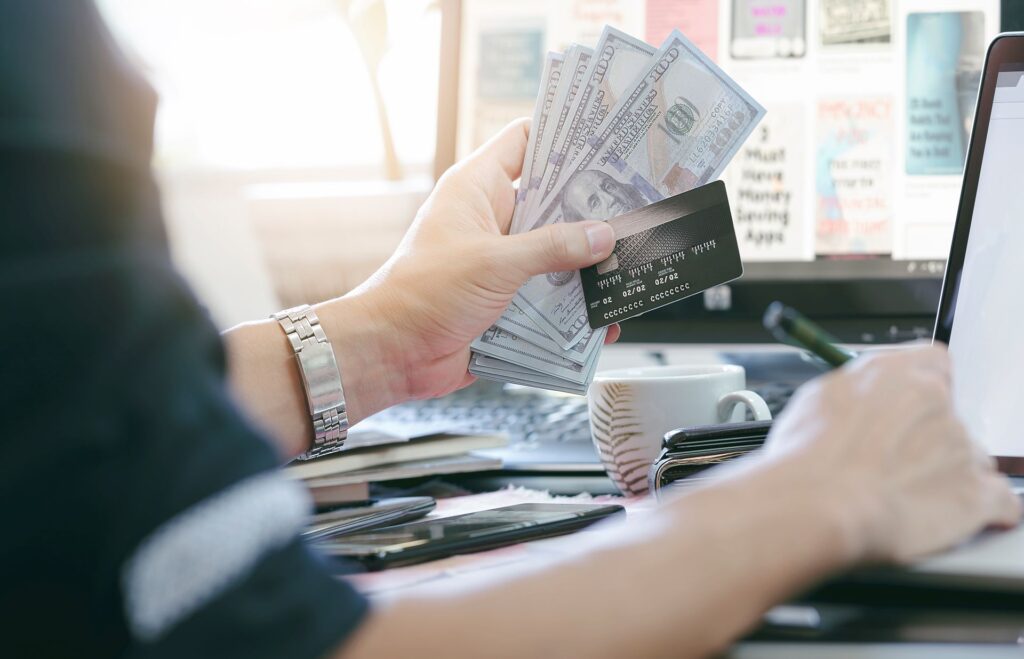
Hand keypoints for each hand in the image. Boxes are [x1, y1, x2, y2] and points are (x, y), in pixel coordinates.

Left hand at [348, 119, 618, 402]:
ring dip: (586, 263)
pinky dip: (573, 307)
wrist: (392, 353)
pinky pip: (549, 296)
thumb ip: (552, 248)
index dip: (563, 135)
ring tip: (629, 264)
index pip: (525, 142)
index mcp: (477, 189)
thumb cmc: (423, 294)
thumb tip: (602, 236)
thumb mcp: (495, 263)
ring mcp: (499, 260)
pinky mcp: (506, 299)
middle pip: (551, 201)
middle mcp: (490, 219)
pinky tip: (603, 319)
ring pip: (555, 252)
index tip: (606, 138)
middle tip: (636, 206)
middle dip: (590, 208)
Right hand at [761, 344, 1020, 563]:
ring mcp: (961, 448)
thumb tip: (860, 400)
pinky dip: (983, 511)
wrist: (818, 503)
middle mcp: (936, 402)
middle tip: (895, 464)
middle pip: (951, 417)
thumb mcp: (817, 400)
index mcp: (896, 373)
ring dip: (949, 476)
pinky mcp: (976, 494)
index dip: (924, 389)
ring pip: (972, 459)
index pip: (935, 363)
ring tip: (908, 498)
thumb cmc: (806, 459)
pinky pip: (1000, 501)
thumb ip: (856, 394)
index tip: (912, 408)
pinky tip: (953, 516)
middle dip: (929, 441)